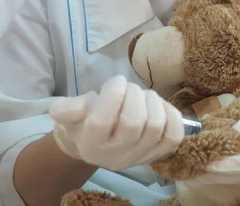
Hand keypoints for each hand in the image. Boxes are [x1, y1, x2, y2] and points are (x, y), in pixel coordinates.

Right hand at [48, 75, 184, 171]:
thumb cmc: (83, 121)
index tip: (116, 81)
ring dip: (151, 101)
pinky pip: (174, 135)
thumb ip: (65, 109)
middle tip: (128, 87)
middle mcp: (116, 156)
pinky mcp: (159, 154)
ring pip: (155, 125)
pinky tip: (158, 107)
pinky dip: (170, 114)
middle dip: (134, 94)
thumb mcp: (67, 113)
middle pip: (133, 122)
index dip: (113, 94)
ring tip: (141, 96)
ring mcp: (140, 158)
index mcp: (90, 145)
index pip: (102, 121)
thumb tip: (75, 108)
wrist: (98, 143)